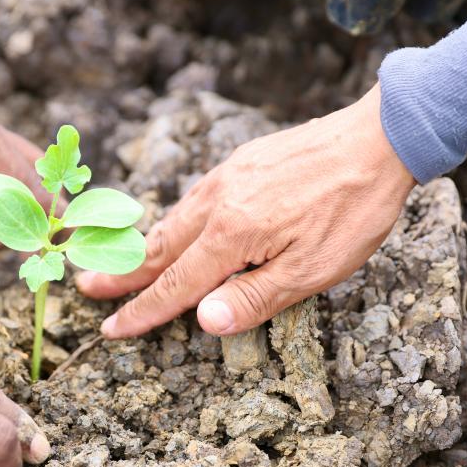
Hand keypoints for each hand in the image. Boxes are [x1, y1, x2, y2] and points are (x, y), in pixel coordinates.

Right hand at [77, 85, 415, 337]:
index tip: (111, 328)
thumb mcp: (313, 270)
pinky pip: (193, 200)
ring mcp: (227, 178)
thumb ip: (255, 297)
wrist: (378, 138)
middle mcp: (218, 203)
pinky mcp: (240, 163)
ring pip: (174, 221)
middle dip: (122, 273)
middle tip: (87, 286)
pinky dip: (173, 221)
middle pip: (160, 248)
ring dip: (143, 246)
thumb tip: (203, 320)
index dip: (142, 310)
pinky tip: (175, 226)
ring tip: (117, 261)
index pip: (176, 284)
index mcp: (231, 235)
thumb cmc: (351, 210)